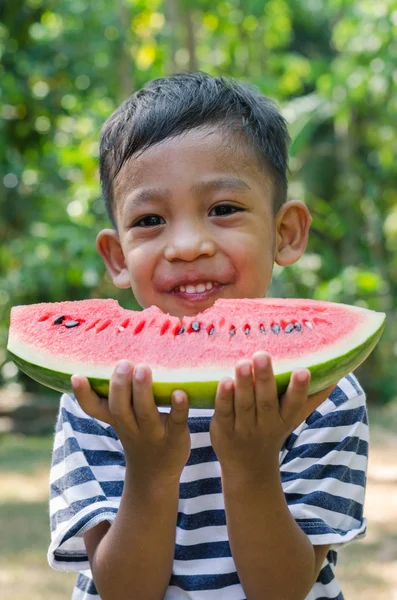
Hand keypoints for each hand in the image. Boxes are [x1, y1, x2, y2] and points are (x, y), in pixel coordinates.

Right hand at [71, 361, 190, 482]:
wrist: (155, 476)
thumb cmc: (138, 434)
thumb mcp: (121, 420)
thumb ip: (114, 396)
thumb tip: (109, 359)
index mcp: (116, 419)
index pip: (94, 408)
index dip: (83, 395)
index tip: (76, 376)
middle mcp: (131, 427)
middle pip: (119, 408)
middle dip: (119, 385)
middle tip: (124, 364)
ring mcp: (153, 433)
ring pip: (145, 413)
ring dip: (143, 391)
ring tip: (143, 369)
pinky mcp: (175, 437)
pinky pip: (176, 421)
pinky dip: (178, 407)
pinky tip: (180, 393)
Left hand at [210, 351, 334, 477]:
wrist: (248, 468)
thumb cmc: (272, 431)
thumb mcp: (293, 418)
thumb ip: (311, 398)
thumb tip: (336, 376)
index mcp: (285, 419)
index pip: (294, 404)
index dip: (299, 388)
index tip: (304, 370)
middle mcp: (266, 425)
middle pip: (266, 401)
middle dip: (265, 378)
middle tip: (262, 355)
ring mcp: (243, 428)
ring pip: (244, 404)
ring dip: (243, 383)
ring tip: (242, 363)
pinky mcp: (223, 429)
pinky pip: (224, 412)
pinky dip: (223, 397)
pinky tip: (224, 380)